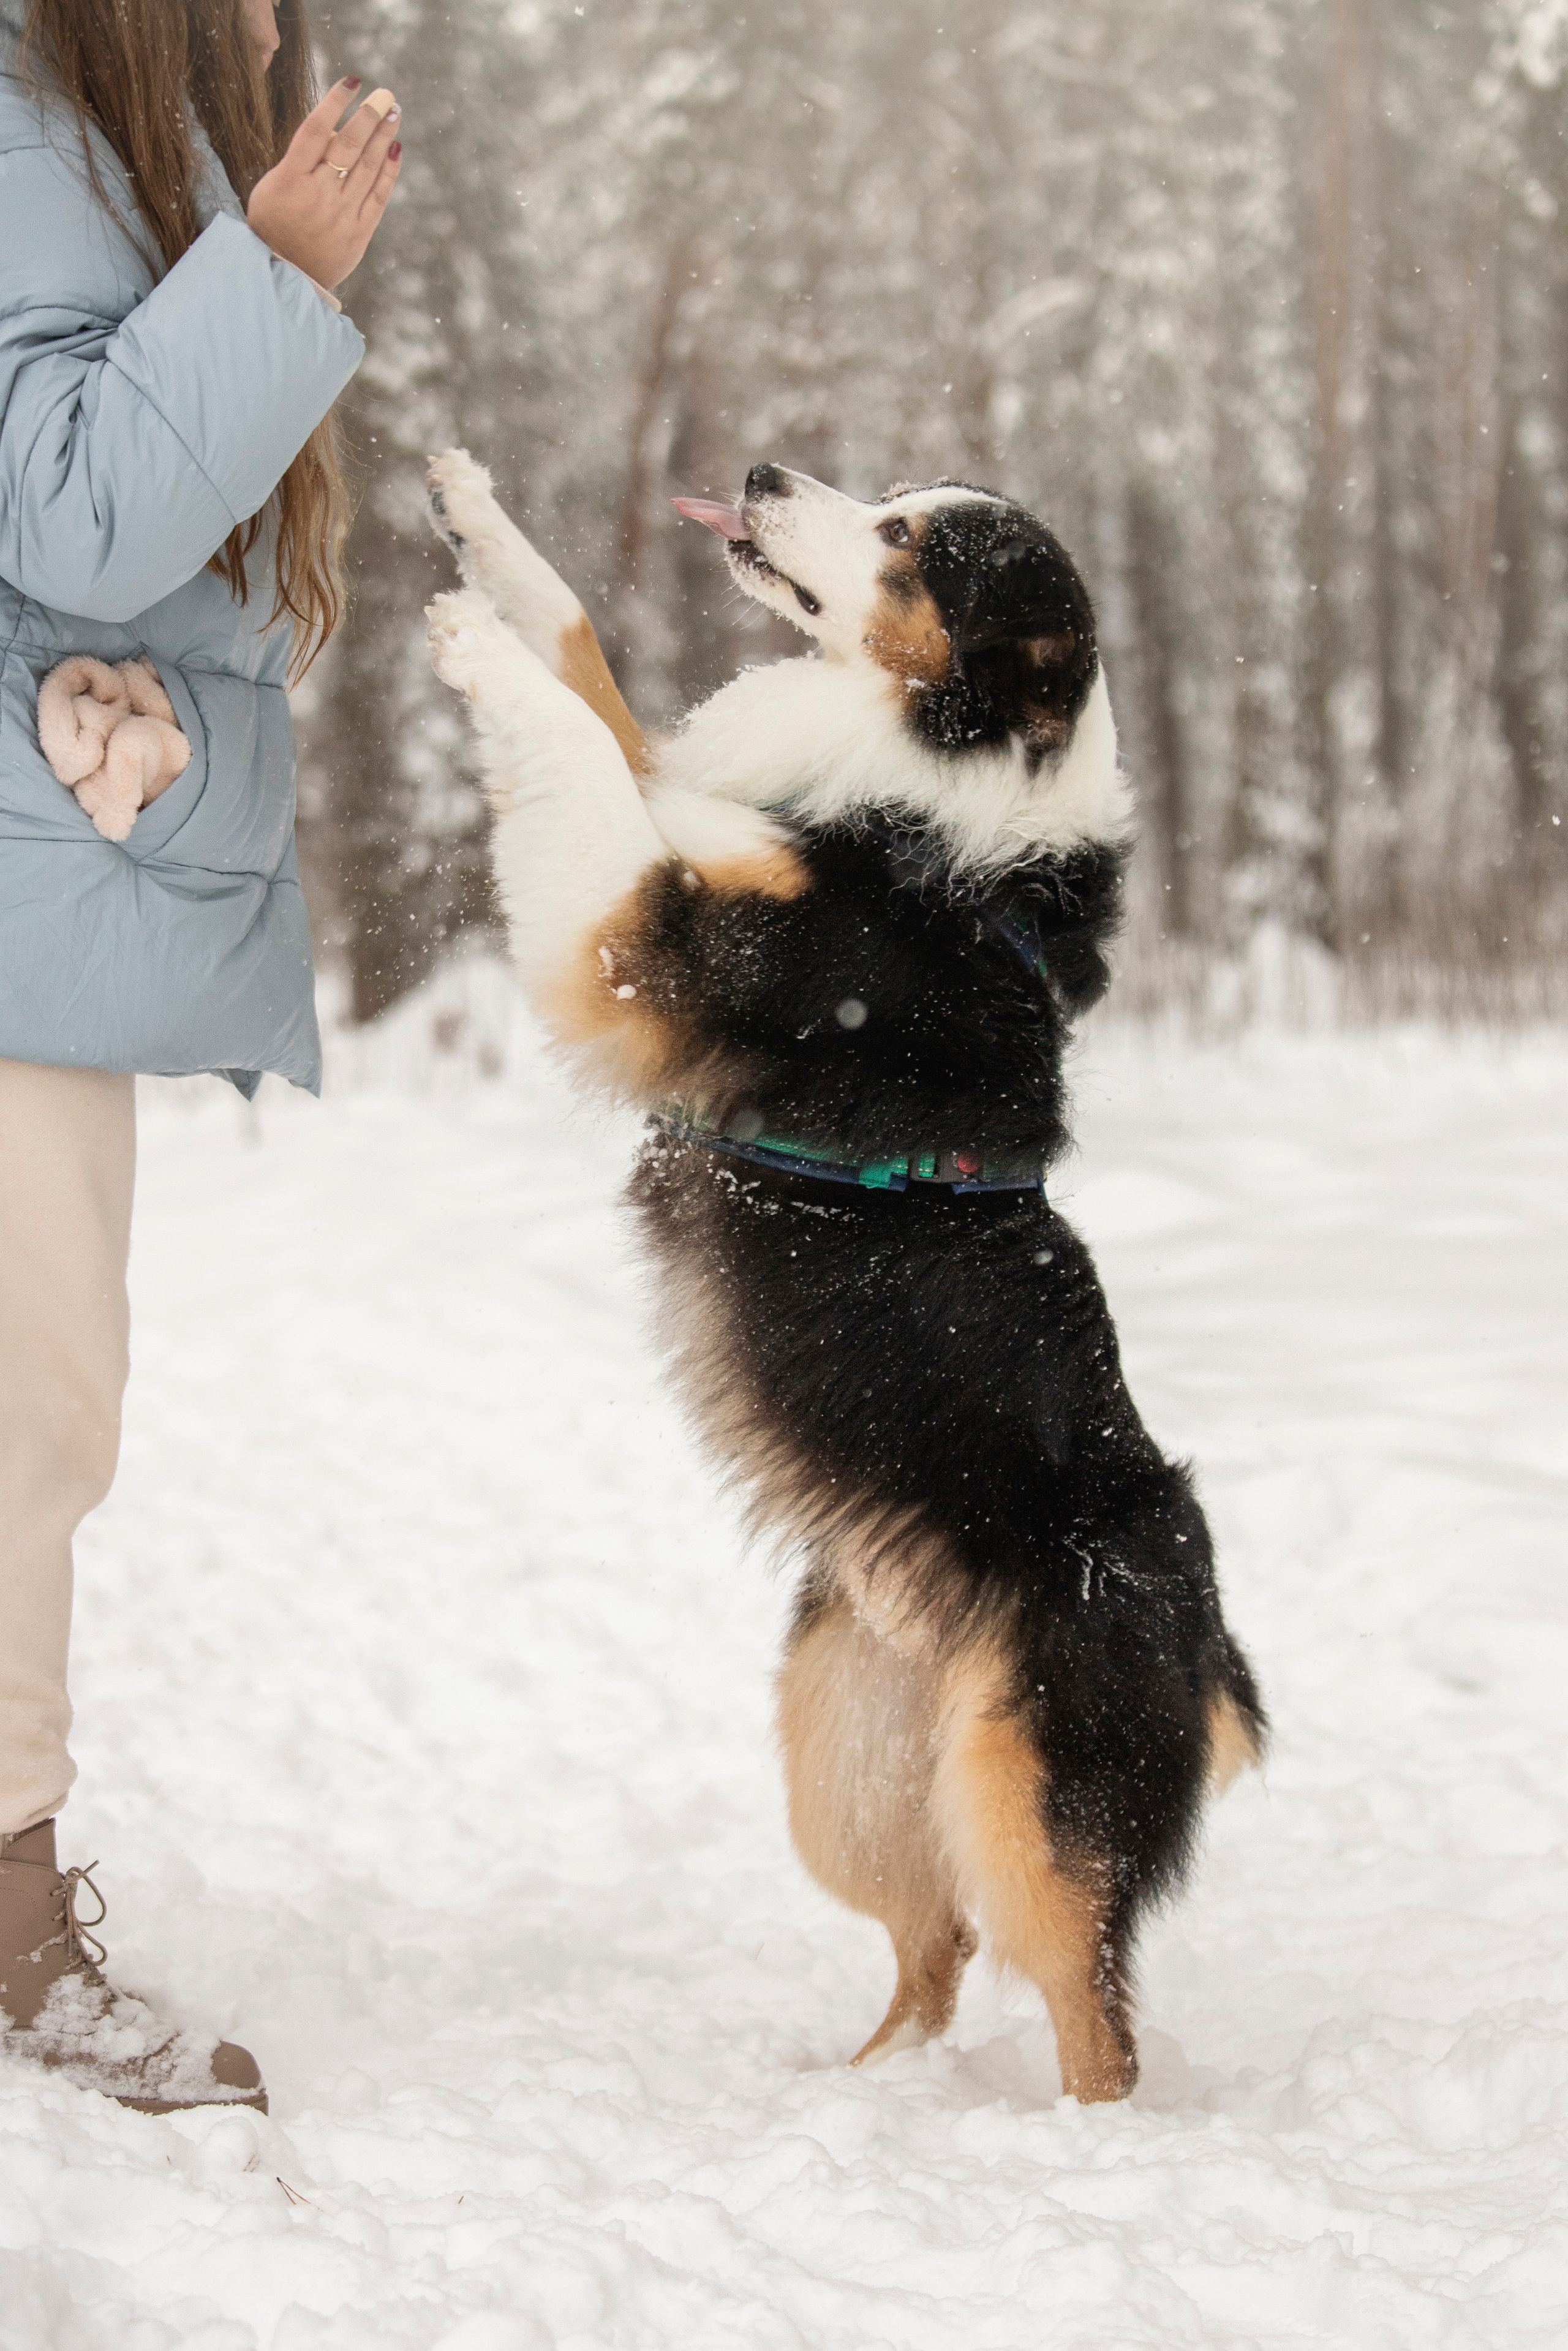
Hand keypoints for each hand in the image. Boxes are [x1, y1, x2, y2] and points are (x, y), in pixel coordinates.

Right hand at [246, 78, 402, 289]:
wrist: (285, 275)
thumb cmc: (275, 223)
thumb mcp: (273, 186)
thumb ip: (301, 159)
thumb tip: (332, 130)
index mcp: (291, 178)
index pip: (314, 129)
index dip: (335, 102)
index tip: (352, 81)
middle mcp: (318, 193)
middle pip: (347, 145)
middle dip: (369, 115)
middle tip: (386, 94)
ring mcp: (340, 214)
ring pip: (366, 167)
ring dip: (383, 137)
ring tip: (394, 113)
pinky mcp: (358, 233)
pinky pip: (378, 196)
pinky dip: (389, 171)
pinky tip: (396, 149)